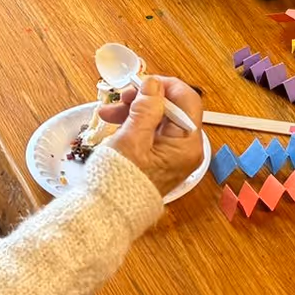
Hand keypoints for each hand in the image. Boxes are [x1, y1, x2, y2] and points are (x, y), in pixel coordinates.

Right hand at [95, 76, 203, 195]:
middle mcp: (185, 149)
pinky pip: (150, 133)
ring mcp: (172, 154)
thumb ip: (145, 108)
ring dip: (134, 110)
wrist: (109, 211)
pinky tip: (113, 121)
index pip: (187, 101)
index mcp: (187, 144)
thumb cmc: (120, 179)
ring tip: (107, 111)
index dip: (165, 87)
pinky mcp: (159, 158)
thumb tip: (154, 84)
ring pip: (158, 119)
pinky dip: (133, 124)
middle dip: (144, 99)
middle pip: (171, 109)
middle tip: (120, 96)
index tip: (142, 82)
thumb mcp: (132, 138)